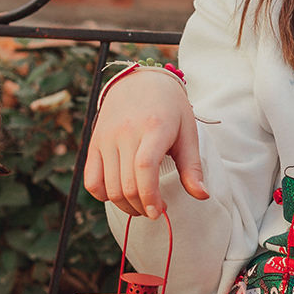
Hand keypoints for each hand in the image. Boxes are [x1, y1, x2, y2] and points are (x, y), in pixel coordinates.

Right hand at [82, 70, 208, 218]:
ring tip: (141, 205)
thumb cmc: (170, 109)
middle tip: (155, 209)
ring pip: (109, 187)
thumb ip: (193, 167)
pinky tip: (119, 194)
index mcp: (154, 128)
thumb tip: (202, 196)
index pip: (145, 168)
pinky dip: (103, 195)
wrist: (140, 81)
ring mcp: (106, 138)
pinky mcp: (94, 143)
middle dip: (142, 207)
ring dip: (125, 206)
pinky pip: (91, 180)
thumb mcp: (188, 132)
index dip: (150, 195)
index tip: (158, 211)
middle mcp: (125, 132)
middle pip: (126, 184)